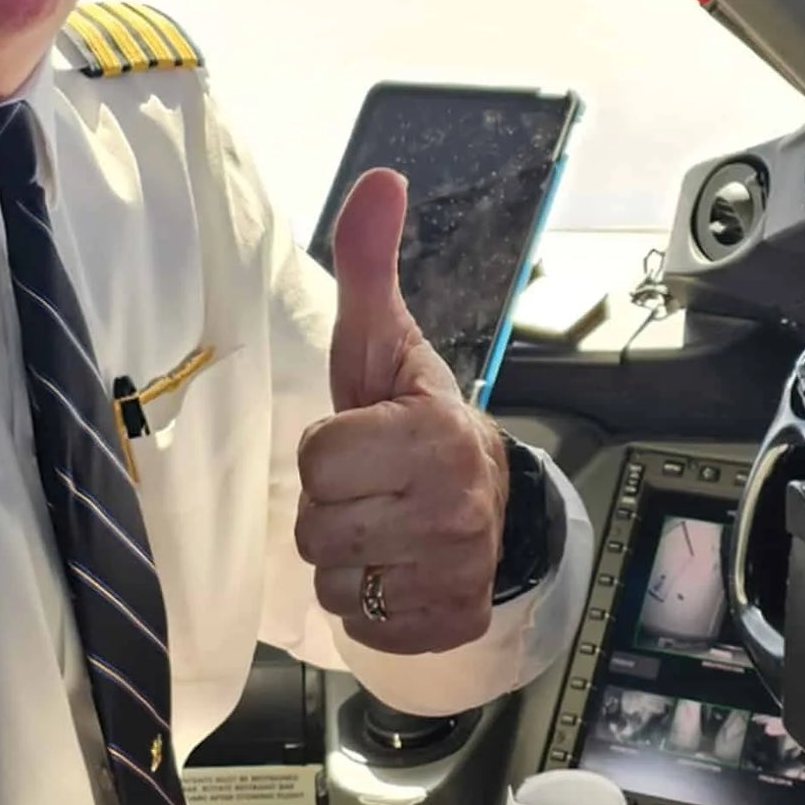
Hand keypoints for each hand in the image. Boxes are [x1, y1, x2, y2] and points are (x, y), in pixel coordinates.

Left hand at [295, 168, 509, 652]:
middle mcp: (454, 510)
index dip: (328, 446)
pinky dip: (368, 603)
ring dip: (345, 555)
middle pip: (319, 526)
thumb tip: (381, 178)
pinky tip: (395, 566)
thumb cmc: (415, 413)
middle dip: (333, 504)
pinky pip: (360, 626)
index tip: (362, 436)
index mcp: (437, 434)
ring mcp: (455, 574)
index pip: (319, 458)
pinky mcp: (448, 624)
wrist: (486, 494)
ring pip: (332, 581)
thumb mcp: (385, 339)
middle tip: (369, 483)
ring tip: (381, 523)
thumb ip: (368, 262)